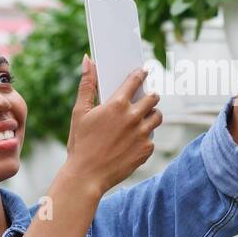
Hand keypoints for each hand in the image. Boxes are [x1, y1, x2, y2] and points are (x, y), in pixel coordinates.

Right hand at [61, 57, 161, 195]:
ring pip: (157, 117)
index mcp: (117, 104)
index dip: (141, 74)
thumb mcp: (80, 112)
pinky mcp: (147, 150)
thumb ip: (86, 84)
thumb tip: (88, 60)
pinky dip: (145, 137)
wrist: (86, 176)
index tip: (144, 71)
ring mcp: (142, 134)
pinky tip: (133, 141)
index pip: (135, 80)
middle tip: (145, 98)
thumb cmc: (80, 143)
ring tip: (142, 118)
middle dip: (149, 96)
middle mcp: (133, 117)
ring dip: (152, 115)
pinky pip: (152, 138)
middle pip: (153, 98)